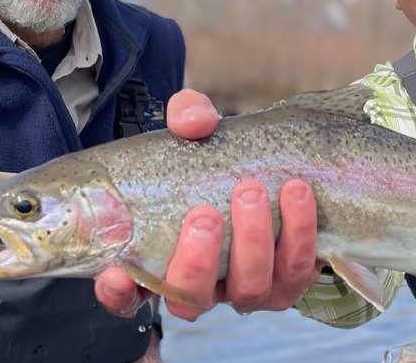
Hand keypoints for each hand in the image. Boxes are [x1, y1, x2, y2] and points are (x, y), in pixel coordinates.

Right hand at [94, 89, 319, 320]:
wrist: (270, 166)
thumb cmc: (216, 160)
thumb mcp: (194, 132)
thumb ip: (187, 117)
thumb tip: (194, 123)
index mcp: (160, 262)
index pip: (127, 296)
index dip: (118, 293)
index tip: (117, 274)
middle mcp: (202, 286)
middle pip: (193, 296)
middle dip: (198, 261)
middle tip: (204, 215)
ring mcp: (246, 289)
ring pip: (248, 288)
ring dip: (251, 242)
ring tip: (250, 191)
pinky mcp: (289, 280)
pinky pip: (298, 270)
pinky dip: (299, 232)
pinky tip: (296, 192)